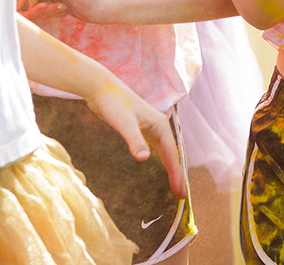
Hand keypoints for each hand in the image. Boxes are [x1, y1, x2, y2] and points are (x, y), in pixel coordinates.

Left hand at [83, 79, 187, 197]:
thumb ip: (134, 140)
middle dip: (177, 174)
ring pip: (165, 150)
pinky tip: (157, 163)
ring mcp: (150, 126)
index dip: (177, 174)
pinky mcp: (140, 127)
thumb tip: (144, 158)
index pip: (172, 155)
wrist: (101, 88)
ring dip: (170, 166)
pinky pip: (156, 147)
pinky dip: (161, 158)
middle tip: (181, 194)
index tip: (181, 192)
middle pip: (172, 154)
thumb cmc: (113, 104)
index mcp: (160, 125)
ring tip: (174, 183)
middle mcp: (158, 126)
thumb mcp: (124, 123)